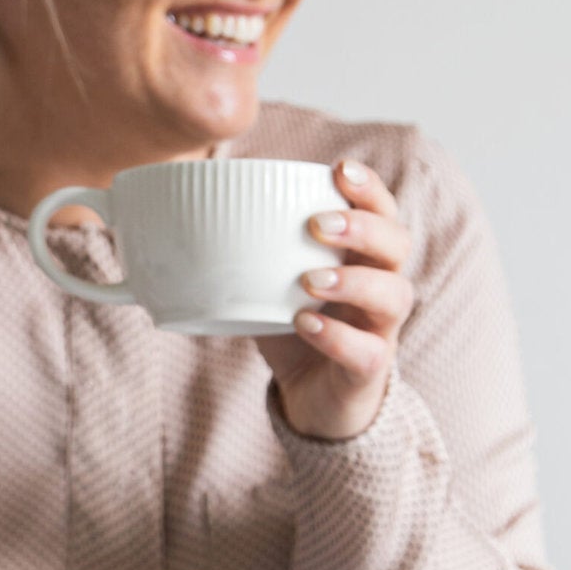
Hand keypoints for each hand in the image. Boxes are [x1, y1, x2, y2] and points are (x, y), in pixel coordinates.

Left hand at [254, 159, 415, 440]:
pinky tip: (305, 324)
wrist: (312, 400)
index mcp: (360, 257)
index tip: (340, 169)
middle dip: (363, 227)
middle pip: (398, 244)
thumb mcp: (266, 286)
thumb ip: (241, 253)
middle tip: (318, 224)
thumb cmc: (294, 329)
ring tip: (310, 279)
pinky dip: (337, 337)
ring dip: (353, 281)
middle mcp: (380, 286)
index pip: (381, 212)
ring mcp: (380, 329)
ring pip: (394, 295)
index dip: (368, 188)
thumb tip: (173, 216)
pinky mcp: (368, 371)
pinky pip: (367, 351)